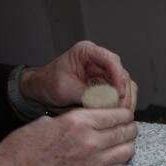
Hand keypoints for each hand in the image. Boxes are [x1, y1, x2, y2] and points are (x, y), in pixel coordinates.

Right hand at [0, 108, 137, 165]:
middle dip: (129, 128)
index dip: (124, 113)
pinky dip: (120, 162)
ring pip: (128, 151)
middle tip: (125, 127)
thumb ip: (77, 118)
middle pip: (127, 132)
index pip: (118, 114)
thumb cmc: (27, 145)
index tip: (124, 114)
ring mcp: (94, 162)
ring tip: (120, 143)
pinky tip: (113, 158)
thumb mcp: (50, 120)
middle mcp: (91, 141)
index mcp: (79, 121)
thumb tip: (96, 116)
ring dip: (127, 145)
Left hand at [19, 41, 137, 110]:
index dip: (118, 77)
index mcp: (87, 52)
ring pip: (125, 85)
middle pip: (122, 74)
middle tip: (121, 109)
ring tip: (120, 114)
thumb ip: (87, 95)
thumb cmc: (48, 83)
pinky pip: (120, 94)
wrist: (40, 90)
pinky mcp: (106, 86)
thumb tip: (106, 104)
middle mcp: (98, 60)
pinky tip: (117, 113)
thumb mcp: (65, 88)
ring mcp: (104, 73)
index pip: (111, 60)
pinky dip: (120, 104)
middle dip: (124, 93)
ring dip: (124, 100)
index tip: (118, 93)